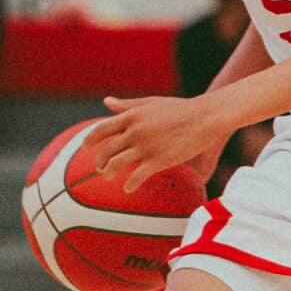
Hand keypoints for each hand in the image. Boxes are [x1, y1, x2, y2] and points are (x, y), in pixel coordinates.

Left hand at [81, 96, 223, 192]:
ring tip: (109, 177)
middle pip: (106, 150)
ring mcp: (145, 147)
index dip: (90, 140)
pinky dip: (129, 184)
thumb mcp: (151, 102)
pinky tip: (128, 188)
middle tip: (100, 168)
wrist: (205, 118)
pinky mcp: (158, 161)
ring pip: (116, 164)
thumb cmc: (180, 108)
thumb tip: (107, 102)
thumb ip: (127, 105)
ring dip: (109, 173)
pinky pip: (136, 177)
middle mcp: (134, 131)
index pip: (101, 129)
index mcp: (131, 116)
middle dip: (99, 161)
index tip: (85, 146)